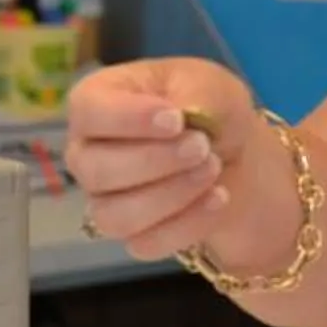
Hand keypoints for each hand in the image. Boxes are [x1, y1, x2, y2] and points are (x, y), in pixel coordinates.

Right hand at [63, 57, 259, 259]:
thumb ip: (193, 91)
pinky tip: (218, 197)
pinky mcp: (131, 235)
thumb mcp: (210, 83)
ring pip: (115, 216)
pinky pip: (144, 244)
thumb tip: (179, 113)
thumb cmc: (210, 107)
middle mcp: (88, 153)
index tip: (175, 121)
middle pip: (96, 171)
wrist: (238, 154)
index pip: (87, 111)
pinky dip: (188, 223)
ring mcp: (104, 199)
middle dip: (156, 160)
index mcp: (98, 101)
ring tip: (213, 168)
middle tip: (202, 146)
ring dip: (172, 194)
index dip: (128, 118)